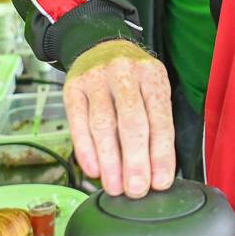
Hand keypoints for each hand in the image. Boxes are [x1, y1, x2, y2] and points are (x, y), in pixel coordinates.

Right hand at [63, 39, 173, 197]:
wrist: (100, 46)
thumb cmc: (132, 78)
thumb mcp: (152, 89)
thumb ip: (156, 123)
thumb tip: (156, 170)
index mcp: (152, 75)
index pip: (160, 119)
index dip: (161, 154)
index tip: (160, 182)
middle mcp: (124, 73)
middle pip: (131, 122)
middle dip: (135, 161)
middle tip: (136, 190)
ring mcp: (96, 79)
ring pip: (103, 125)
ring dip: (109, 161)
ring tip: (114, 186)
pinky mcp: (73, 87)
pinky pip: (78, 122)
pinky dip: (86, 150)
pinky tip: (94, 170)